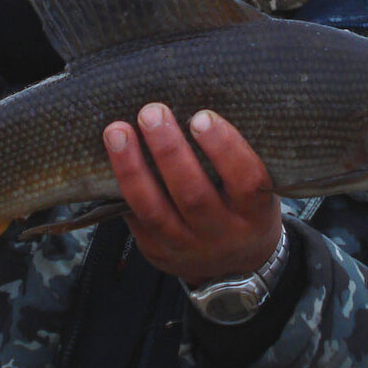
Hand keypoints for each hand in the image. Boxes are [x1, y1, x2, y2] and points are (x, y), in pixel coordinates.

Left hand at [103, 104, 282, 285]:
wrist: (239, 265)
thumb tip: (193, 103)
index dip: (224, 147)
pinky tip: (111, 157)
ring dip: (132, 167)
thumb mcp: (256, 189)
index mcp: (255, 212)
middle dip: (168, 150)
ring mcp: (187, 247)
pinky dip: (121, 187)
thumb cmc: (245, 208)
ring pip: (154, 209)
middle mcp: (221, 233)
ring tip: (117, 131)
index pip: (246, 180)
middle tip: (152, 112)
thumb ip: (234, 159)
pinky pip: (135, 220)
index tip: (202, 116)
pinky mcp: (158, 252)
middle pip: (192, 194)